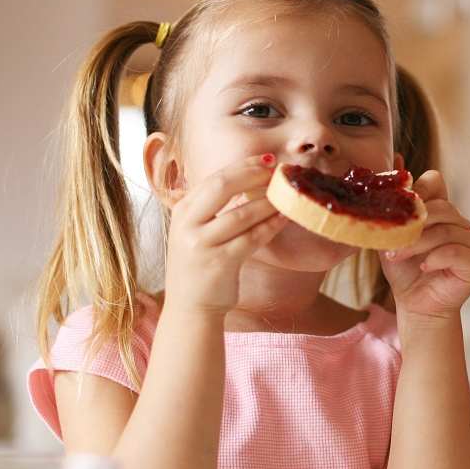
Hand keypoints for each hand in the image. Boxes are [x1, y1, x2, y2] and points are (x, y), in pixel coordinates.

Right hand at [163, 154, 288, 316]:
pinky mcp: (219, 263)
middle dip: (253, 174)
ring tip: (287, 195)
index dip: (243, 166)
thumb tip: (248, 180)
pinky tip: (283, 219)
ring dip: (268, 202)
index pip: (214, 178)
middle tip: (278, 170)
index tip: (267, 160)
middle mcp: (187, 224)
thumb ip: (212, 208)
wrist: (190, 307)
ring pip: (241, 214)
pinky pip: (251, 238)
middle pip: (222, 186)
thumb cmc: (199, 266)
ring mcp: (201, 244)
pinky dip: (270, 226)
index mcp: (182, 211)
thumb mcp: (195, 230)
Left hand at [380, 170, 469, 321]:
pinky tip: (424, 267)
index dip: (418, 188)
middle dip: (412, 224)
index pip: (435, 182)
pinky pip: (457, 252)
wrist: (415, 305)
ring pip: (446, 231)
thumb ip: (391, 206)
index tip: (397, 205)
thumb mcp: (391, 235)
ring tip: (397, 257)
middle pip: (441, 207)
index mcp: (441, 211)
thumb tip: (395, 162)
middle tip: (391, 243)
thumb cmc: (404, 270)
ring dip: (417, 244)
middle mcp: (460, 222)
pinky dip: (436, 258)